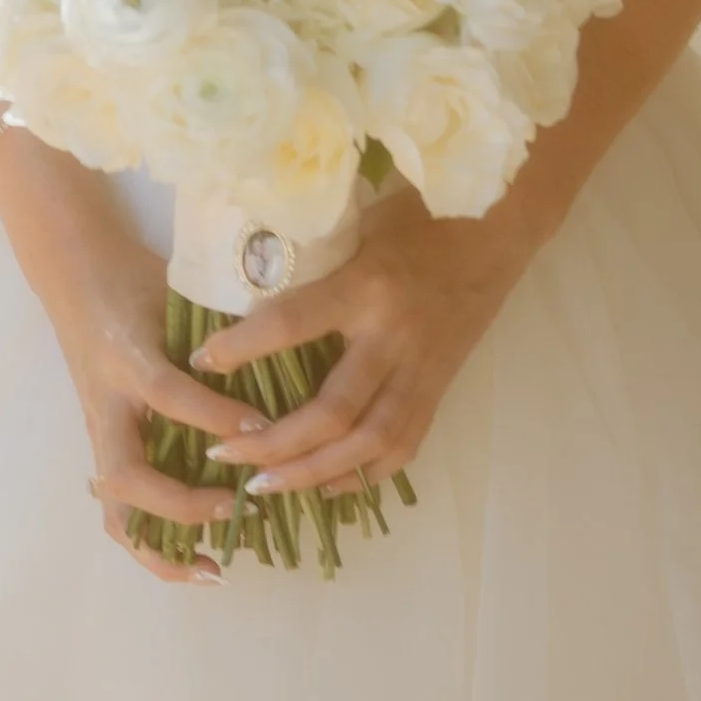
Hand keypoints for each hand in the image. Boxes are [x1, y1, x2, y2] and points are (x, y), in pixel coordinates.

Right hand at [0, 136, 241, 585]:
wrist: (77, 279)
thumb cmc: (139, 281)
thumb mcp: (178, 291)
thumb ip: (224, 325)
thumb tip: (295, 350)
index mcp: (126, 356)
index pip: (167, 393)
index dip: (215, 415)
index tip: (263, 429)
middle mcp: (107, 405)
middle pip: (128, 475)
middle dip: (183, 501)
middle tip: (237, 504)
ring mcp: (100, 436)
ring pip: (117, 511)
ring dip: (165, 546)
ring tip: (216, 569)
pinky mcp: (104, 454)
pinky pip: (122, 516)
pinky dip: (157, 549)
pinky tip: (201, 564)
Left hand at [193, 188, 530, 499]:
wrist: (499, 226)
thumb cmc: (419, 215)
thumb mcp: (358, 226)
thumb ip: (314, 264)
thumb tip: (246, 287)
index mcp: (367, 286)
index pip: (293, 322)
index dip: (243, 346)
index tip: (202, 359)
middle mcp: (393, 337)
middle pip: (333, 411)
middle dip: (274, 442)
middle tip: (223, 455)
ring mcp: (421, 370)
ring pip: (368, 443)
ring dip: (313, 472)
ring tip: (266, 485)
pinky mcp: (440, 388)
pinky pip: (402, 447)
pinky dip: (362, 474)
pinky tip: (326, 486)